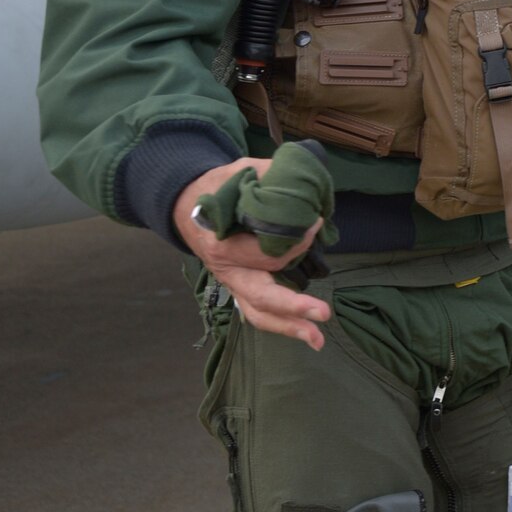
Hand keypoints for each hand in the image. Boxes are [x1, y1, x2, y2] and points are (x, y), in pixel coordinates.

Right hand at [174, 159, 330, 348]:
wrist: (187, 205)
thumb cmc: (216, 188)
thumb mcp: (238, 171)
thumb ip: (268, 174)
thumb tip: (302, 178)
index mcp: (223, 245)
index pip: (265, 253)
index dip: (295, 241)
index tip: (317, 223)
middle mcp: (228, 272)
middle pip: (260, 297)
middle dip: (293, 306)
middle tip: (324, 313)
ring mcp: (233, 284)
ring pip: (259, 314)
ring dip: (288, 328)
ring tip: (318, 340)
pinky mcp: (242, 289)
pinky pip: (259, 312)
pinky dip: (281, 324)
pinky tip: (308, 333)